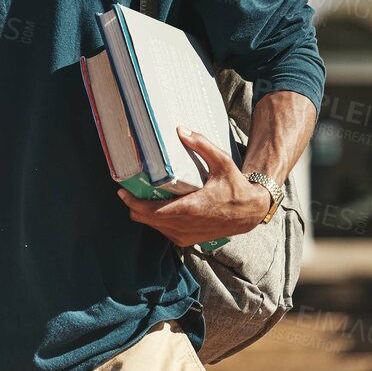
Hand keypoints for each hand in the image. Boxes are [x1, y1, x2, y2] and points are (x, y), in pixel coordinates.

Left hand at [116, 126, 270, 245]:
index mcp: (188, 209)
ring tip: (146, 196)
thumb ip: (201, 145)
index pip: (149, 211)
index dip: (132, 202)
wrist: (249, 213)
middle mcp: (183, 226)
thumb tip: (181, 130)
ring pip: (153, 227)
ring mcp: (184, 236)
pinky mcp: (186, 240)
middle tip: (130, 191)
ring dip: (146, 213)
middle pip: (145, 219)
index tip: (122, 192)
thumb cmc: (236, 187)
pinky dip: (158, 221)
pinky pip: (163, 232)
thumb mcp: (222, 162)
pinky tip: (161, 207)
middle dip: (134, 206)